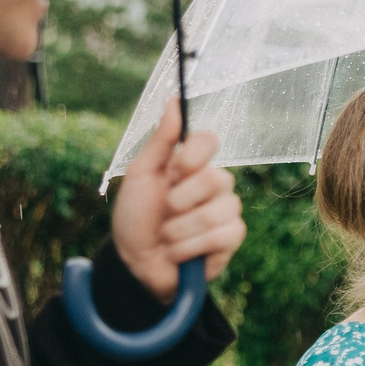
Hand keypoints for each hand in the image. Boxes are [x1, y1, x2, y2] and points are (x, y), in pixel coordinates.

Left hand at [110, 100, 244, 301]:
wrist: (134, 264)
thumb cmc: (135, 218)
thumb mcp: (141, 176)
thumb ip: (161, 140)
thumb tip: (173, 101)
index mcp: (191, 166)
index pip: (209, 140)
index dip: (193, 156)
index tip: (173, 171)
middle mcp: (213, 186)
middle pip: (215, 178)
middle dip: (180, 201)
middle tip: (164, 212)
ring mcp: (225, 212)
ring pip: (218, 210)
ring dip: (181, 229)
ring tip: (168, 238)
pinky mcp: (230, 239)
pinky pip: (223, 235)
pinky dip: (191, 247)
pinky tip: (180, 253)